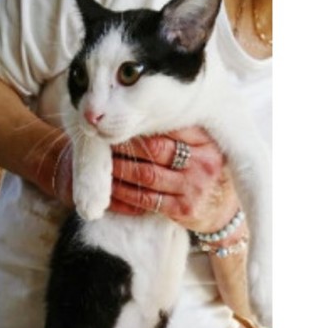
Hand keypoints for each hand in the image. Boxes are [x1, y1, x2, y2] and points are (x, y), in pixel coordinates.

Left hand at [109, 127, 239, 233]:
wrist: (223, 212)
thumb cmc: (206, 172)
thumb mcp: (205, 147)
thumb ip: (182, 132)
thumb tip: (139, 115)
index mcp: (207, 142)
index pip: (171, 126)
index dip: (143, 124)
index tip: (122, 120)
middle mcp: (203, 164)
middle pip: (155, 149)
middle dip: (126, 145)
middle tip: (106, 139)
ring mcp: (192, 188)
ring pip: (146, 174)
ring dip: (120, 168)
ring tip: (104, 161)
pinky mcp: (181, 210)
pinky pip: (145, 200)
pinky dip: (124, 194)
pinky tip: (110, 188)